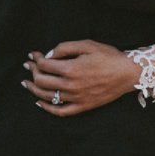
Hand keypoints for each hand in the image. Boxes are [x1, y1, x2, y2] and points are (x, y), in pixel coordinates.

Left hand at [22, 40, 139, 116]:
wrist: (128, 73)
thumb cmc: (108, 56)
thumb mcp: (86, 44)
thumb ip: (65, 48)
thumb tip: (48, 55)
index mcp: (70, 68)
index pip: (44, 65)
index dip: (36, 58)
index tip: (33, 54)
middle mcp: (71, 85)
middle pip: (41, 81)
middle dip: (32, 71)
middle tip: (29, 65)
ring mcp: (76, 98)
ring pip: (47, 96)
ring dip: (33, 89)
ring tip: (26, 83)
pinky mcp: (83, 106)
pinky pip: (61, 111)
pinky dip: (48, 108)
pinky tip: (39, 102)